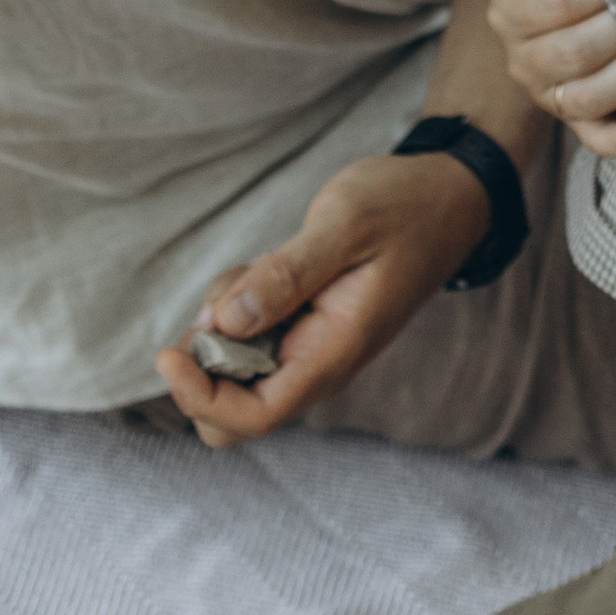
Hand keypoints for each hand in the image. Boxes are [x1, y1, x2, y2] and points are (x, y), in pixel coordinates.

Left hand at [155, 151, 495, 447]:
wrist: (446, 198)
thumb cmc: (404, 207)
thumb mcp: (345, 224)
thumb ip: (287, 274)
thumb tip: (227, 321)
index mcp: (334, 353)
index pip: (254, 416)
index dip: (201, 397)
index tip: (169, 351)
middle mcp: (320, 364)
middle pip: (234, 414)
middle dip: (205, 369)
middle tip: (217, 303)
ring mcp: (311, 349)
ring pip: (236, 375)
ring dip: (221, 329)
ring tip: (256, 268)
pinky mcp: (303, 329)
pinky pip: (250, 342)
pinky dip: (235, 311)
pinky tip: (262, 270)